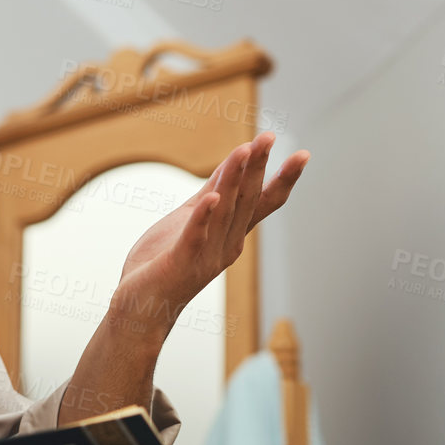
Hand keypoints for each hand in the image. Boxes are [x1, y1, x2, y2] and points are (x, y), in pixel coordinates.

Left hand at [111, 133, 308, 334]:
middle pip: (247, 201)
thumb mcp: (192, 218)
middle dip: (258, 168)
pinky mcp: (181, 263)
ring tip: (243, 151)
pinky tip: (211, 198)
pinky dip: (203, 218)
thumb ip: (214, 192)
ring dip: (233, 180)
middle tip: (269, 137)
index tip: (303, 154)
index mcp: (231, 234)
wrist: (142, 306)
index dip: (283, 179)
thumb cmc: (165, 262)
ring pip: (224, 212)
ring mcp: (207, 255)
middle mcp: (227, 245)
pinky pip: (195, 237)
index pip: (263, 202)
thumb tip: (235, 160)